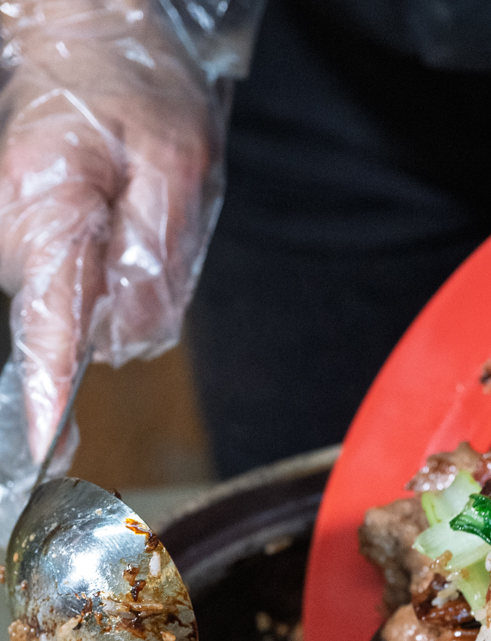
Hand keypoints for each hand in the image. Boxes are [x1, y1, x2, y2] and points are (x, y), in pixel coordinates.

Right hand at [0, 1, 225, 460]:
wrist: (85, 49)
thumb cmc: (134, 97)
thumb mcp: (175, 164)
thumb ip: (157, 252)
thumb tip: (131, 325)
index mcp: (50, 212)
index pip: (50, 323)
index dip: (51, 388)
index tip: (46, 441)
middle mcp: (16, 239)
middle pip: (88, 328)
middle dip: (135, 299)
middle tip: (154, 220)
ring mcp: (13, 249)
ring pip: (92, 318)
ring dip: (128, 284)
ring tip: (135, 209)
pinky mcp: (25, 256)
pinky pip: (83, 301)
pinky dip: (112, 278)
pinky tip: (116, 227)